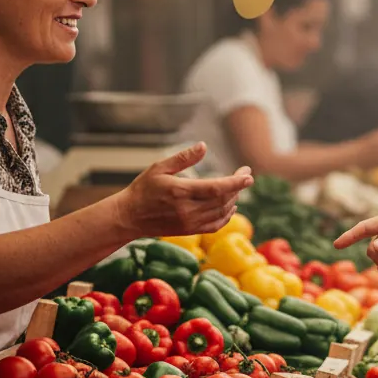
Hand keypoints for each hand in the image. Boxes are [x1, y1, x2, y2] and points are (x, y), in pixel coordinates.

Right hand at [117, 143, 252, 237]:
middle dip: (238, 187)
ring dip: (234, 200)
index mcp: (181, 192)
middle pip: (223, 200)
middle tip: (245, 176)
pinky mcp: (189, 230)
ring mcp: (189, 223)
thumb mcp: (160, 167)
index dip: (236, 182)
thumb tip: (203, 146)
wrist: (129, 217)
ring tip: (237, 187)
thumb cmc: (143, 189)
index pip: (217, 188)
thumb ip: (183, 158)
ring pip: (221, 213)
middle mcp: (187, 210)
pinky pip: (215, 226)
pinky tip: (231, 207)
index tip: (248, 175)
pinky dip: (226, 217)